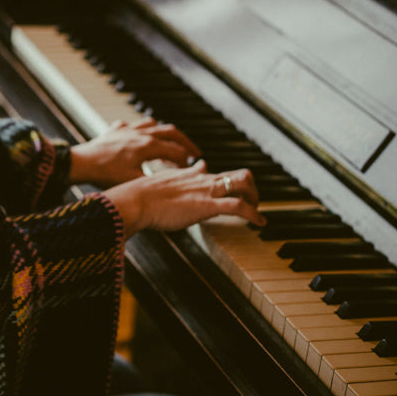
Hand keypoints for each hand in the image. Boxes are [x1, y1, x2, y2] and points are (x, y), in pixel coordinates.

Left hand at [68, 119, 200, 184]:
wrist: (80, 164)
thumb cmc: (105, 175)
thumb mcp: (135, 183)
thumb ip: (156, 183)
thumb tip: (173, 188)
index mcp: (148, 146)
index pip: (176, 151)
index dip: (186, 162)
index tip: (190, 170)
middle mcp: (140, 134)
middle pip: (170, 132)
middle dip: (185, 142)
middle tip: (194, 152)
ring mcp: (127, 130)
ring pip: (152, 124)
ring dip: (164, 133)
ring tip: (170, 142)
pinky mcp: (114, 132)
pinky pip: (130, 124)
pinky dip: (138, 129)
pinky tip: (138, 136)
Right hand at [104, 160, 263, 238]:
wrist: (136, 200)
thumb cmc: (141, 197)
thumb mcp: (157, 186)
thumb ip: (168, 184)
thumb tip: (173, 182)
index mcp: (190, 176)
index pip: (212, 172)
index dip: (224, 180)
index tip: (228, 187)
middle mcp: (203, 179)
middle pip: (238, 174)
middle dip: (250, 188)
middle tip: (250, 202)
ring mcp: (207, 190)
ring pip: (244, 183)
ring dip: (255, 198)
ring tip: (257, 212)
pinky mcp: (208, 205)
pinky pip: (239, 206)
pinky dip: (254, 214)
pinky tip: (260, 223)